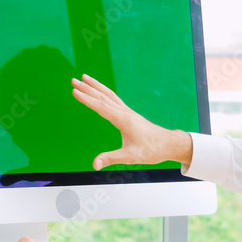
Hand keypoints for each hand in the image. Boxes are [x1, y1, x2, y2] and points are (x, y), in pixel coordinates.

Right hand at [71, 74, 192, 167]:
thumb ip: (111, 158)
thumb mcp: (130, 157)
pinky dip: (104, 92)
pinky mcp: (129, 114)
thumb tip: (95, 164)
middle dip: (87, 88)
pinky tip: (100, 91)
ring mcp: (128, 111)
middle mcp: (125, 112)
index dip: (87, 99)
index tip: (75, 91)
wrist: (167, 144)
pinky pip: (114, 98)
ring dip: (95, 86)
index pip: (101, 107)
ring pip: (109, 95)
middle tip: (73, 80)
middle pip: (103, 97)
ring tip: (84, 77)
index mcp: (123, 120)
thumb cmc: (152, 150)